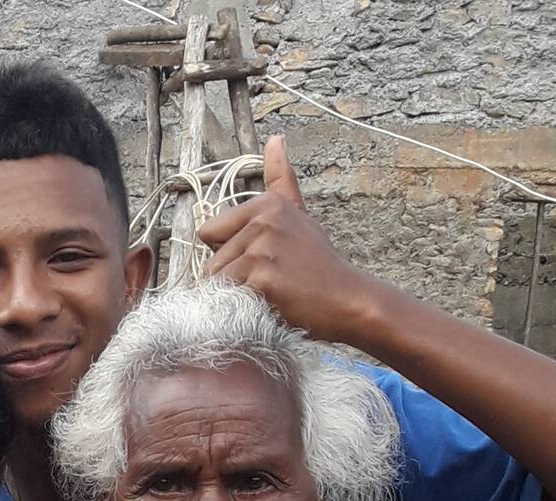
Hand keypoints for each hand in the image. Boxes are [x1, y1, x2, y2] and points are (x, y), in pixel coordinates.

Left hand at [198, 137, 381, 345]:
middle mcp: (264, 220)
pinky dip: (240, 306)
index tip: (260, 257)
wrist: (345, 299)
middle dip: (229, 277)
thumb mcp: (298, 215)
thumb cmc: (317, 264)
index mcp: (267, 204)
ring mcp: (263, 247)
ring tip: (268, 291)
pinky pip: (226, 296)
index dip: (227, 252)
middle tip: (267, 279)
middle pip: (210, 261)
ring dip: (234, 294)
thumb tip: (276, 138)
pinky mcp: (262, 276)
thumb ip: (281, 181)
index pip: (209, 232)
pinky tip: (268, 302)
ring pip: (215, 281)